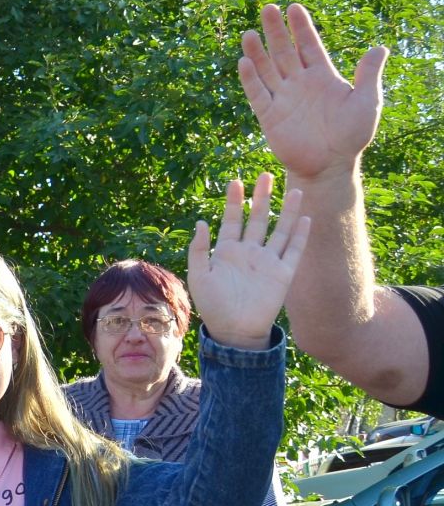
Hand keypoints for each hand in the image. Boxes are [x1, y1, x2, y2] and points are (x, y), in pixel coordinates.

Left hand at [187, 173, 309, 349]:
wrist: (234, 331)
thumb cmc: (213, 305)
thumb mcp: (199, 276)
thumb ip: (198, 250)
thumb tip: (201, 222)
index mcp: (227, 251)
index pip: (231, 220)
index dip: (233, 201)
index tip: (236, 181)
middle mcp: (249, 252)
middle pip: (257, 219)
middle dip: (261, 197)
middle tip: (266, 175)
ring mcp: (267, 261)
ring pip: (280, 230)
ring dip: (287, 211)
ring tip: (295, 190)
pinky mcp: (283, 273)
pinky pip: (294, 251)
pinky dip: (301, 235)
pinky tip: (307, 218)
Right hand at [238, 4, 386, 184]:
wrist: (330, 165)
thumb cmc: (352, 135)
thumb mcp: (367, 102)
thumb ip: (368, 75)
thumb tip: (379, 47)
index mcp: (322, 76)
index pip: (309, 46)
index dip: (301, 27)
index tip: (294, 7)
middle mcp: (299, 83)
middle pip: (284, 52)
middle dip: (276, 31)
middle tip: (268, 9)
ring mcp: (283, 98)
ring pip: (267, 69)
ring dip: (258, 52)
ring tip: (250, 33)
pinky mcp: (270, 116)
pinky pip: (258, 94)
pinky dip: (250, 79)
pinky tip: (244, 62)